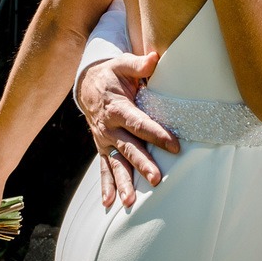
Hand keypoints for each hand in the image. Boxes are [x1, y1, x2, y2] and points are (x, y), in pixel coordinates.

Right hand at [79, 52, 178, 206]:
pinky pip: (103, 168)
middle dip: (142, 164)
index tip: (175, 146)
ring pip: (115, 163)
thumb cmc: (111, 73)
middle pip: (128, 147)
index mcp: (117, 107)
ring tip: (130, 201)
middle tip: (156, 179)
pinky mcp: (102, 147)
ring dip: (122, 182)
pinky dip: (106, 185)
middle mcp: (109, 127)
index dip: (157, 134)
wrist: (87, 84)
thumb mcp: (122, 64)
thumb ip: (139, 64)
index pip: (140, 123)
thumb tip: (155, 57)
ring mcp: (104, 140)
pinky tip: (109, 203)